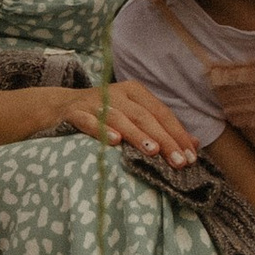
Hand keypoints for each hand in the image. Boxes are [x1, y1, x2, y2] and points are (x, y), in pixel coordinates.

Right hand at [37, 79, 198, 165]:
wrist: (58, 107)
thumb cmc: (104, 115)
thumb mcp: (133, 116)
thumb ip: (161, 128)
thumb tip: (195, 145)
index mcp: (134, 92)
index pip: (161, 113)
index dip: (177, 134)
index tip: (191, 156)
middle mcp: (116, 94)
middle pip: (144, 117)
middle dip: (164, 140)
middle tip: (178, 161)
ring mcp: (94, 102)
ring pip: (119, 118)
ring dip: (137, 135)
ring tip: (153, 152)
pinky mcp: (74, 112)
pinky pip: (89, 122)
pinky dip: (101, 130)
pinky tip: (113, 142)